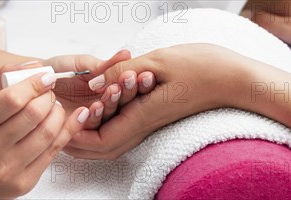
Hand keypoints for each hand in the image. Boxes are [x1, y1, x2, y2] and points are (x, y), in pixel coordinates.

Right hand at [0, 63, 87, 197]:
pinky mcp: (24, 182)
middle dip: (48, 98)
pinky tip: (72, 120)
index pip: (12, 99)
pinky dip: (67, 132)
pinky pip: (53, 152)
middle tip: (49, 93)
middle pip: (34, 115)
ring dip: (59, 114)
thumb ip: (4, 83)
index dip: (35, 84)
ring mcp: (7, 169)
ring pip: (47, 133)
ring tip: (55, 108)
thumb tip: (34, 65)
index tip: (46, 77)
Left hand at [63, 43, 266, 158]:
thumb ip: (121, 71)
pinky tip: (98, 108)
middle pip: (103, 148)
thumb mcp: (157, 61)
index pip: (101, 139)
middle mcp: (145, 125)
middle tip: (57, 126)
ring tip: (70, 119)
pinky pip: (125, 129)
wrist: (233, 78)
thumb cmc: (202, 67)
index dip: (77, 135)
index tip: (60, 120)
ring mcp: (151, 122)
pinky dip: (106, 123)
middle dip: (77, 141)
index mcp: (143, 116)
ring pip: (114, 141)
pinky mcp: (155, 116)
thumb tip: (92, 82)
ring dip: (90, 133)